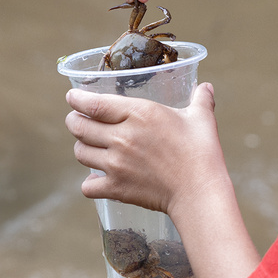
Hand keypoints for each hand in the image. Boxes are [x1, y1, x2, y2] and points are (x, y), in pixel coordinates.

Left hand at [65, 82, 224, 217]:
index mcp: (139, 113)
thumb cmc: (201, 152)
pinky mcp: (117, 188)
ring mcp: (116, 164)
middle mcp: (122, 137)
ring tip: (89, 146)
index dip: (77, 100)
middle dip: (74, 121)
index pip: (93, 103)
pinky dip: (90, 183)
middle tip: (76, 120)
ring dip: (82, 148)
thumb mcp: (201, 119)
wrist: (200, 191)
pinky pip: (87, 186)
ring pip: (80, 152)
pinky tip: (97, 179)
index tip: (72, 98)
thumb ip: (200, 100)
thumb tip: (205, 86)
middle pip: (79, 126)